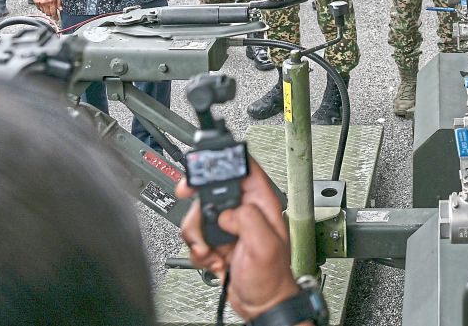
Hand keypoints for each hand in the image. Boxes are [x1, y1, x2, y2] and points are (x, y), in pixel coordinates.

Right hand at [32, 0, 60, 21]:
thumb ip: (59, 2)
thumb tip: (60, 9)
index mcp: (51, 0)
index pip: (53, 13)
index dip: (55, 17)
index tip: (57, 19)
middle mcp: (44, 2)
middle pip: (48, 14)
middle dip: (51, 14)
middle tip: (53, 13)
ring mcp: (39, 2)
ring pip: (43, 11)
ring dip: (46, 11)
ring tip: (49, 7)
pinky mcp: (35, 1)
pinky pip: (39, 8)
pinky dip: (42, 8)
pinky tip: (44, 5)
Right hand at [177, 160, 299, 320]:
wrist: (261, 304)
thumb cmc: (272, 278)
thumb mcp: (265, 246)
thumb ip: (248, 220)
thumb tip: (227, 212)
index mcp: (262, 203)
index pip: (243, 168)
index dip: (222, 162)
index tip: (202, 171)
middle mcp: (244, 210)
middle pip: (211, 190)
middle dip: (199, 209)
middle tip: (199, 225)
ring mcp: (229, 226)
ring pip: (198, 214)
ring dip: (198, 236)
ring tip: (212, 251)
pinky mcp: (216, 240)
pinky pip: (196, 236)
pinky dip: (198, 250)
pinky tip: (214, 259)